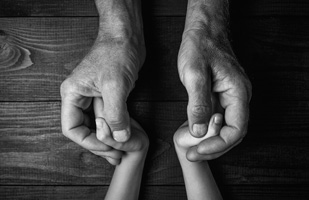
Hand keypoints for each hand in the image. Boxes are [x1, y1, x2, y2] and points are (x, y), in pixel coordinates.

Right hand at [60, 35, 144, 163]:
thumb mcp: (115, 85)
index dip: (88, 142)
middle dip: (99, 144)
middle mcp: (79, 97)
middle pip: (84, 130)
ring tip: (120, 152)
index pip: (71, 128)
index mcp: (72, 94)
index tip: (107, 148)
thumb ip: (116, 114)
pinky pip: (108, 118)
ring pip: (97, 125)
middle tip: (115, 156)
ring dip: (108, 139)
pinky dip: (116, 129)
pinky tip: (124, 137)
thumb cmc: (116, 53)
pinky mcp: (107, 96)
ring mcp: (93, 97)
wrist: (127, 37)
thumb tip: (119, 138)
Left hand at [178, 29, 251, 159]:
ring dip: (210, 140)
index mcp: (238, 92)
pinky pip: (217, 118)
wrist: (204, 30)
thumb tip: (198, 132)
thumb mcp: (195, 74)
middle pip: (232, 132)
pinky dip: (206, 129)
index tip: (199, 150)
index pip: (236, 129)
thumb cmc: (201, 46)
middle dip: (213, 147)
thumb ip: (198, 104)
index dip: (219, 144)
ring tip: (192, 147)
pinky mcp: (220, 95)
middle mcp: (238, 97)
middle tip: (192, 154)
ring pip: (224, 127)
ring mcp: (230, 97)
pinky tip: (193, 132)